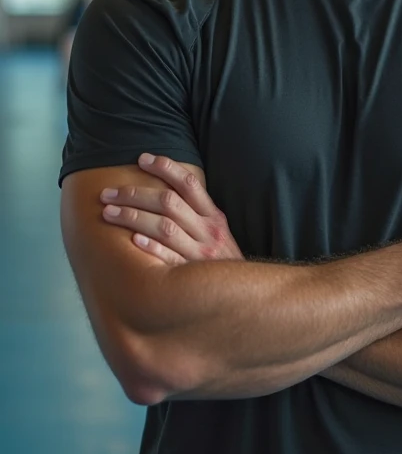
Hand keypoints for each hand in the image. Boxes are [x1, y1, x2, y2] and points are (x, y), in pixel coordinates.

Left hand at [100, 154, 243, 265]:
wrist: (241, 294)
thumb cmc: (221, 260)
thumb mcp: (217, 231)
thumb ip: (197, 212)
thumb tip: (167, 186)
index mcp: (213, 216)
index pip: (188, 183)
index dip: (165, 167)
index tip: (141, 159)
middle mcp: (208, 231)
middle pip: (168, 203)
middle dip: (134, 194)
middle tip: (107, 193)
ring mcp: (200, 254)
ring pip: (164, 227)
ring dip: (133, 217)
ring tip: (108, 213)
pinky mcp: (191, 276)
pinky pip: (169, 258)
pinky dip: (152, 248)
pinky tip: (133, 240)